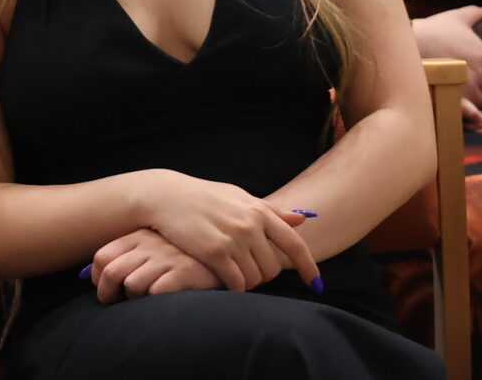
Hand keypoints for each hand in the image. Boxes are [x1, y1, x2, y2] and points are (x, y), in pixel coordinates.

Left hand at [88, 228, 221, 300]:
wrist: (221, 256)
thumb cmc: (181, 258)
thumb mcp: (153, 249)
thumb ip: (127, 257)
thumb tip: (89, 276)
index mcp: (139, 235)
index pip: (102, 256)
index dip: (97, 278)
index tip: (106, 290)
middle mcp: (150, 244)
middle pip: (111, 273)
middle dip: (109, 294)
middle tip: (117, 302)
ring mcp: (167, 257)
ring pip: (132, 285)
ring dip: (136, 298)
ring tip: (147, 298)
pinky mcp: (184, 271)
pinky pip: (155, 292)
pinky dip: (155, 299)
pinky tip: (164, 298)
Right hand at [143, 171, 320, 292]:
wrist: (166, 196)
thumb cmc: (204, 197)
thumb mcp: (239, 197)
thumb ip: (271, 211)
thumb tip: (303, 219)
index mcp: (260, 211)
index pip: (295, 244)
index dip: (308, 267)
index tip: (315, 283)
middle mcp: (250, 225)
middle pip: (273, 268)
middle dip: (263, 275)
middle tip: (246, 269)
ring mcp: (233, 239)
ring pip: (255, 279)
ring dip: (246, 282)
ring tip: (231, 271)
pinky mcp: (215, 253)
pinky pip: (236, 284)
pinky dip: (233, 286)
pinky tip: (222, 277)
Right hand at [411, 6, 481, 107]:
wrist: (411, 42)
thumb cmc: (435, 29)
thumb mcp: (457, 17)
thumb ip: (476, 13)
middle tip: (473, 85)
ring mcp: (469, 88)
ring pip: (481, 102)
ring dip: (476, 100)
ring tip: (464, 92)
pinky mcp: (455, 97)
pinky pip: (473, 112)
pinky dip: (477, 117)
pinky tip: (480, 119)